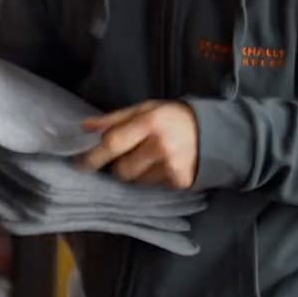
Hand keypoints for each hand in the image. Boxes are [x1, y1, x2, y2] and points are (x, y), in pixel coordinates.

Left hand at [78, 100, 199, 188]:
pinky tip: (166, 166)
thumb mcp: (146, 109)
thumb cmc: (173, 117)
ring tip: (152, 159)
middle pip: (122, 169)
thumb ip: (115, 119)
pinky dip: (155, 178)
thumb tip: (85, 128)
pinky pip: (154, 187)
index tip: (81, 164)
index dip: (94, 156)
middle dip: (120, 165)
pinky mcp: (181, 182)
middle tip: (130, 156)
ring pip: (137, 181)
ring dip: (138, 173)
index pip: (113, 143)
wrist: (216, 131)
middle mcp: (161, 146)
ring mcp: (172, 166)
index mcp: (150, 122)